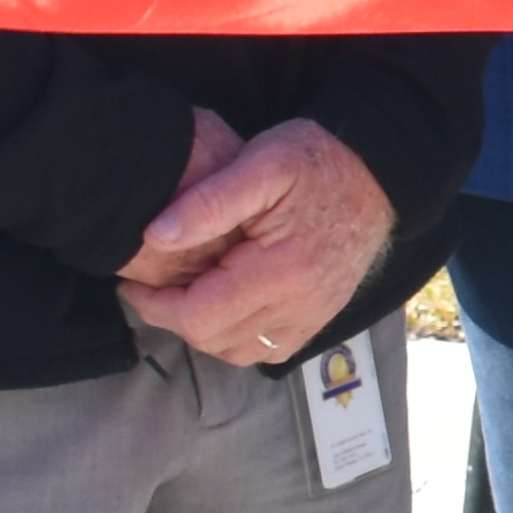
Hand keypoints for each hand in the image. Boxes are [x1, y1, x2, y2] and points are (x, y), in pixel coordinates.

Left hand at [120, 119, 396, 364]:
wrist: (378, 172)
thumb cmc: (317, 160)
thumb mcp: (262, 161)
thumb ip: (208, 200)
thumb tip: (155, 236)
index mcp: (280, 271)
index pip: (197, 317)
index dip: (154, 305)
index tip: (134, 282)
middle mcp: (300, 304)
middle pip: (213, 340)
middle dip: (173, 317)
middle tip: (153, 285)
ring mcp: (314, 315)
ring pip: (238, 352)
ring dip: (203, 331)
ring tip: (185, 295)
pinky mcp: (320, 316)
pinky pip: (269, 350)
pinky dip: (237, 339)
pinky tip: (225, 306)